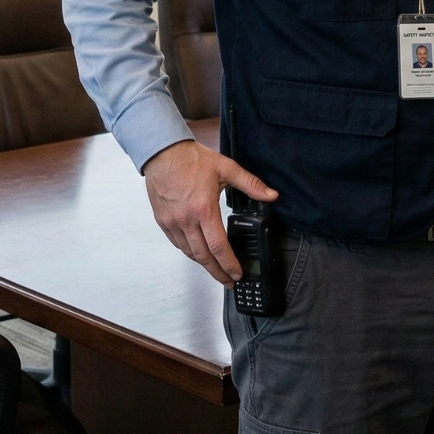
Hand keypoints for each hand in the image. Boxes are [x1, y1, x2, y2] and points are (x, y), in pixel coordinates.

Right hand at [142, 139, 278, 285]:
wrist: (162, 153)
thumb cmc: (191, 159)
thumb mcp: (226, 168)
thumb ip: (251, 184)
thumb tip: (272, 195)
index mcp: (204, 209)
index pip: (218, 247)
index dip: (229, 264)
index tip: (237, 274)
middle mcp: (187, 220)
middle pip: (203, 256)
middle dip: (217, 272)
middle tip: (229, 281)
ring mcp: (172, 222)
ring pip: (189, 253)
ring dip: (203, 264)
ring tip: (215, 269)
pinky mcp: (163, 221)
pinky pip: (177, 244)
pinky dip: (189, 252)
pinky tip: (198, 252)